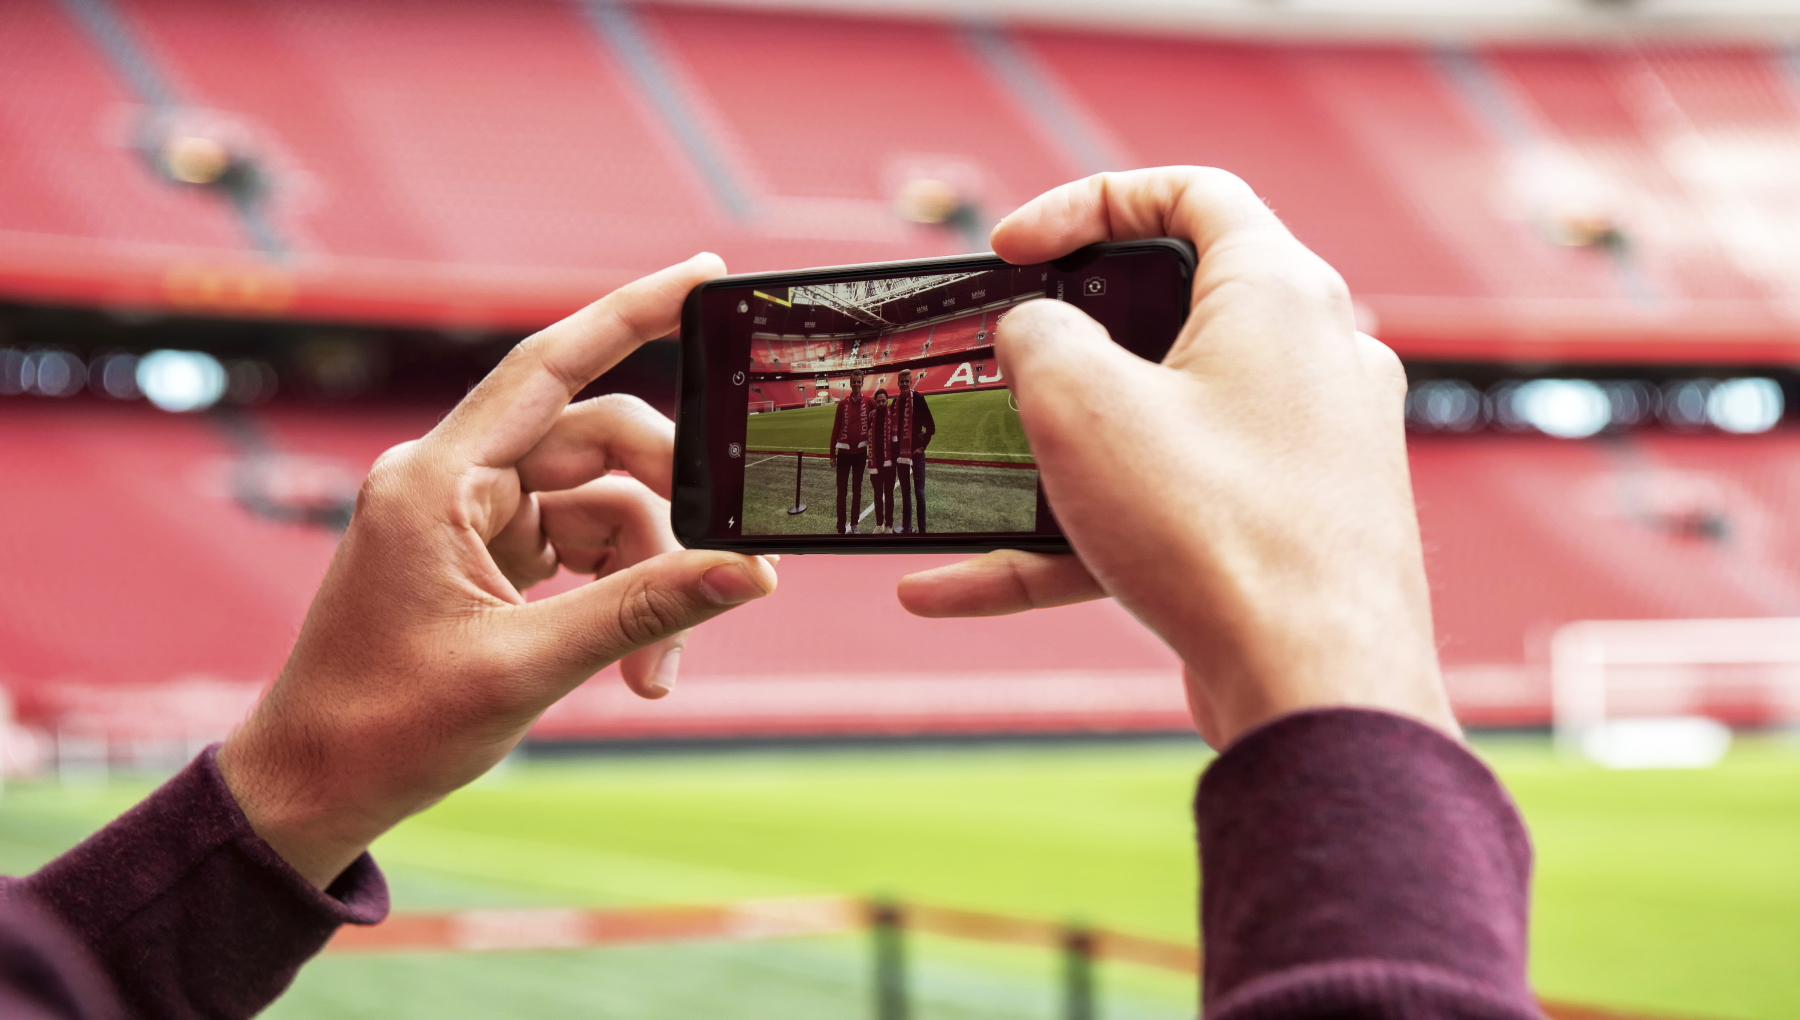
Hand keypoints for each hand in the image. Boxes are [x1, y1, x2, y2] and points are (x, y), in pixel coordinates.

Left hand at [218, 254, 777, 887]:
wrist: (313, 786)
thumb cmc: (385, 728)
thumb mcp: (527, 668)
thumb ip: (645, 612)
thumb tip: (749, 572)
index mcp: (435, 479)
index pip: (548, 366)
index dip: (630, 312)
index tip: (703, 275)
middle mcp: (451, 480)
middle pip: (596, 446)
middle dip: (667, 513)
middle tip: (726, 571)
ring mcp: (469, 517)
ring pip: (599, 505)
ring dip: (646, 578)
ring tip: (659, 668)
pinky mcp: (484, 555)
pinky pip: (579, 545)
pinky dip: (618, 594)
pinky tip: (639, 660)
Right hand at [897, 169, 1454, 747]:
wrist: (1315, 693)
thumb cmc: (1215, 531)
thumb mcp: (1081, 404)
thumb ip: (1036, 337)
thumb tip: (1036, 337)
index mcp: (1279, 294)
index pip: (1190, 193)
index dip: (1088, 200)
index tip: (1014, 247)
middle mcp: (1311, 360)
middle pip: (1166, 314)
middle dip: (1064, 345)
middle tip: (999, 364)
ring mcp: (1306, 450)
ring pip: (1156, 429)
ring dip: (1052, 462)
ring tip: (962, 489)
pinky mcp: (1287, 530)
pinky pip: (1165, 511)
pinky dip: (1073, 540)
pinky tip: (956, 588)